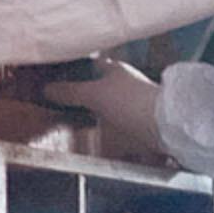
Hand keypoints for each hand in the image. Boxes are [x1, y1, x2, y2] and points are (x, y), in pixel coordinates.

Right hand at [43, 63, 168, 161]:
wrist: (166, 128)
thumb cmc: (133, 103)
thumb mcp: (94, 94)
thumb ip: (71, 92)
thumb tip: (48, 89)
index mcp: (116, 72)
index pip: (92, 65)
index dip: (76, 69)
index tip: (58, 76)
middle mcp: (127, 87)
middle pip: (102, 89)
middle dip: (86, 98)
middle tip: (65, 107)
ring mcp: (136, 108)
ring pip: (112, 111)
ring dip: (99, 119)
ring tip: (80, 127)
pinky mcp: (142, 129)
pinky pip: (124, 133)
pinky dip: (115, 140)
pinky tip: (105, 147)